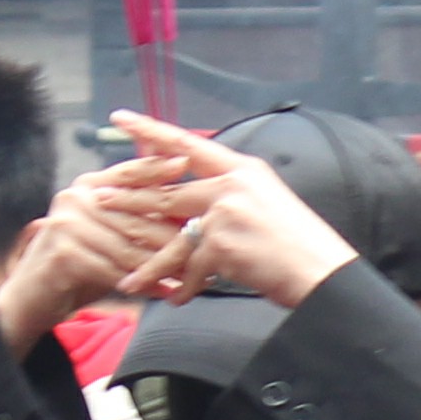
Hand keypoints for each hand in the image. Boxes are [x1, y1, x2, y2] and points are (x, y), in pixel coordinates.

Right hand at [0, 151, 188, 347]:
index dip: (157, 167)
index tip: (185, 162)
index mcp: (88, 186)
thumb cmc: (77, 266)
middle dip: (171, 236)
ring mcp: (67, 223)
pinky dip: (142, 283)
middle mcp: (75, 197)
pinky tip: (163, 292)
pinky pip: (114, 270)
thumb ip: (134, 218)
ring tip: (190, 276)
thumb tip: (184, 214)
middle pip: (136, 214)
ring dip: (162, 265)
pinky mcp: (63, 252)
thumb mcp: (106, 234)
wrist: (31, 299)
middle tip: (203, 247)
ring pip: (129, 246)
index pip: (128, 172)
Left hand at [113, 113, 362, 306]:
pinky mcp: (222, 241)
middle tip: (98, 197)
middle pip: (168, 190)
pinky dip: (185, 288)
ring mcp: (227, 210)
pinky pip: (192, 268)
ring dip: (148, 261)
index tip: (121, 119)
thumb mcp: (266, 206)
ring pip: (173, 237)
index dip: (151, 130)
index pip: (187, 143)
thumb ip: (231, 199)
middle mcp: (233, 182)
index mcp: (244, 168)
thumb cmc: (299, 246)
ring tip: (126, 278)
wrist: (322, 272)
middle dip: (130, 199)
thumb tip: (195, 212)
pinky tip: (178, 300)